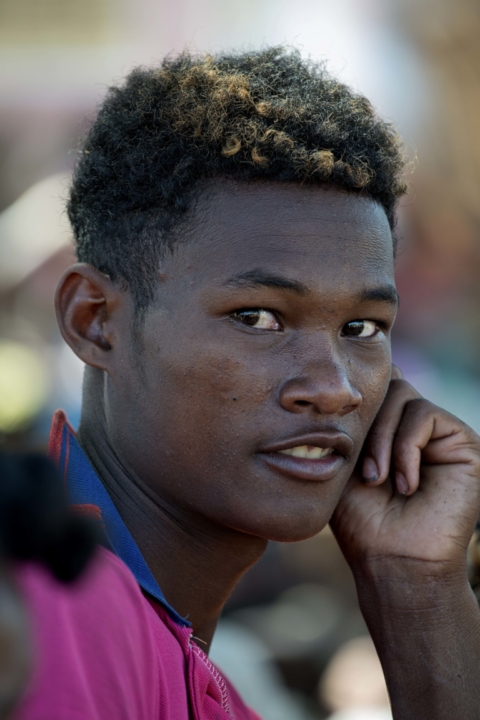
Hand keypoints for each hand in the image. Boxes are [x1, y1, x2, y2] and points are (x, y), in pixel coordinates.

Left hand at [331, 365, 479, 578]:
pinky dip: (406, 447)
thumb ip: (350, 421)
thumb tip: (350, 383)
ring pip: (402, 394)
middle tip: (364, 472)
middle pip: (386, 382)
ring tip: (379, 479)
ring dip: (383, 440)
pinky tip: (405, 483)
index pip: (376, 384)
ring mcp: (440, 432)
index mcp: (388, 427)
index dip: (357, 396)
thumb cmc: (361, 518)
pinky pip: (425, 414)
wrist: (392, 559)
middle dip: (366, 424)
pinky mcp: (463, 442)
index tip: (338, 429)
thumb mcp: (343, 461)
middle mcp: (415, 425)